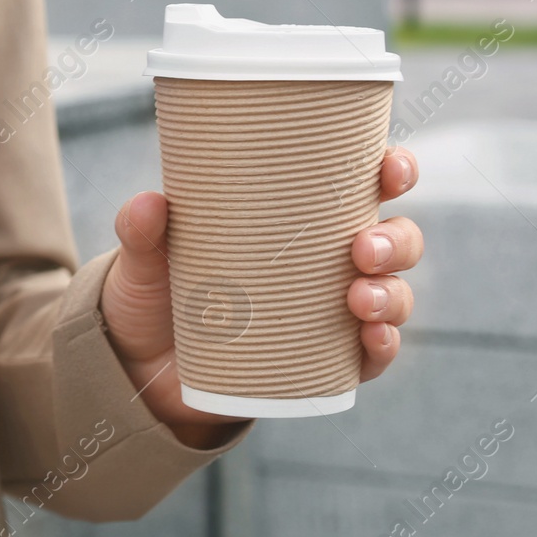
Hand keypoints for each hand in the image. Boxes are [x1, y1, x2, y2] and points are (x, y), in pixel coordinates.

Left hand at [101, 147, 422, 448]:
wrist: (141, 369)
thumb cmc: (156, 292)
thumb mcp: (145, 258)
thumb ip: (142, 230)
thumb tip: (149, 203)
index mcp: (302, 217)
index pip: (365, 184)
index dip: (393, 170)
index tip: (389, 168)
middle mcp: (329, 260)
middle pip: (395, 239)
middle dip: (396, 240)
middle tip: (362, 248)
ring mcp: (332, 312)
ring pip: (393, 295)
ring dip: (392, 295)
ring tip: (358, 298)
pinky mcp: (325, 362)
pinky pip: (373, 355)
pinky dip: (384, 347)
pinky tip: (372, 339)